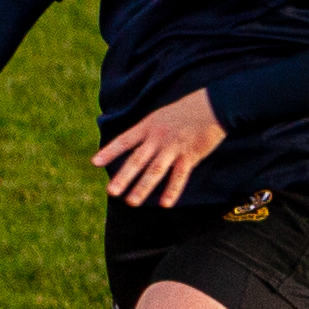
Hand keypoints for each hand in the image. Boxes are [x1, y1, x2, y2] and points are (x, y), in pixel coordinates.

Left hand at [91, 90, 227, 210]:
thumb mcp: (162, 115)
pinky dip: (172, 190)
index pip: (124, 141)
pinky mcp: (190, 156)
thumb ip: (150, 130)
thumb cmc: (188, 108)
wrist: (214, 105)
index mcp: (148, 126)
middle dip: (123, 177)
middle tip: (111, 192)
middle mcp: (158, 138)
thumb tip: (139, 143)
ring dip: (142, 187)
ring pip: (155, 171)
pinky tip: (165, 204)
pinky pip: (179, 176)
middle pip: (137, 160)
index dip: (109, 152)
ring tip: (131, 202)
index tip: (94, 162)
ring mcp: (174, 147)